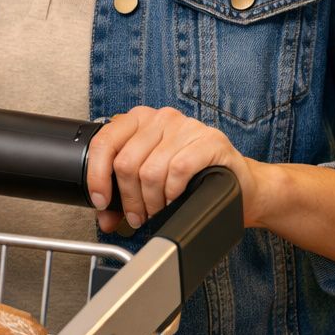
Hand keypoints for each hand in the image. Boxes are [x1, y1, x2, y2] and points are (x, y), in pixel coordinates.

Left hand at [86, 106, 261, 232]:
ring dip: (151, 201)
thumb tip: (104, 217)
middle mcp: (160, 118)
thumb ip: (122, 196)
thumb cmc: (191, 179)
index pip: (104, 142)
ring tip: (157, 211)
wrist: (237, 184)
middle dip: (129, 199)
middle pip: (126, 163)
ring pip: (150, 171)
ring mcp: (186, 127)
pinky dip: (173, 193)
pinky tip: (176, 200)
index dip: (97, 176)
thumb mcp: (149, 182)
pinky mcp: (210, 140)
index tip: (101, 200)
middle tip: (136, 216)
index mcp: (138, 120)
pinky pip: (178, 170)